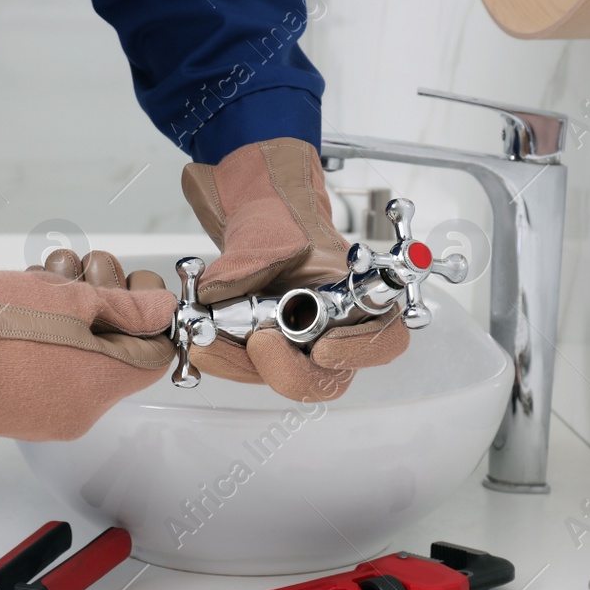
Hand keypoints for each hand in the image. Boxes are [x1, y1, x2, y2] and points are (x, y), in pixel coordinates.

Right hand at [0, 244, 176, 439]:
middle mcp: (71, 411)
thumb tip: (161, 313)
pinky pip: (42, 360)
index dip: (150, 314)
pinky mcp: (4, 399)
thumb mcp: (68, 301)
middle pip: (115, 350)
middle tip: (83, 272)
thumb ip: (126, 308)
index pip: (154, 357)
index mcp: (96, 393)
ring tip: (44, 278)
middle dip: (106, 300)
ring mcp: (35, 408)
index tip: (133, 285)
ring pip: (77, 349)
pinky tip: (21, 295)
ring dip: (70, 304)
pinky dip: (41, 325)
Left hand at [181, 137, 407, 401]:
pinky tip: (205, 343)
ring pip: (285, 377)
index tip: (321, 347)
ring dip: (247, 365)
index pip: (384, 339)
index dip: (358, 350)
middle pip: (329, 378)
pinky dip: (227, 360)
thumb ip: (251, 259)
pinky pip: (252, 369)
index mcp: (357, 295)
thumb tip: (221, 289)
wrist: (255, 211)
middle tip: (259, 341)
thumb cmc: (282, 214)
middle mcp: (335, 328)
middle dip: (291, 369)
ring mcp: (300, 344)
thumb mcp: (272, 227)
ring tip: (213, 340)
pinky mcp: (268, 349)